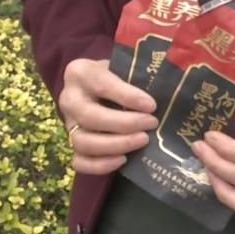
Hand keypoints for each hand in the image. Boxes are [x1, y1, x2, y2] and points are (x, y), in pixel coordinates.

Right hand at [59, 58, 157, 173]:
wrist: (102, 88)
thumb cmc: (119, 76)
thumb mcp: (125, 68)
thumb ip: (138, 77)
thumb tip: (165, 93)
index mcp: (80, 72)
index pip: (101, 84)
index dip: (126, 96)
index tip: (151, 105)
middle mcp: (69, 99)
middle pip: (90, 117)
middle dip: (124, 124)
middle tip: (151, 124)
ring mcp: (69, 124)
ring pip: (83, 142)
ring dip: (115, 145)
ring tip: (142, 141)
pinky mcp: (72, 145)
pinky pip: (79, 162)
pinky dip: (100, 165)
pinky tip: (123, 160)